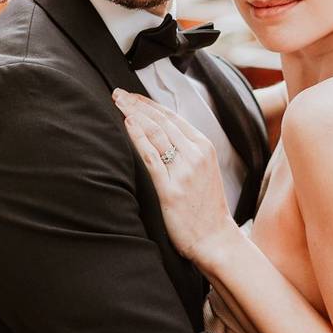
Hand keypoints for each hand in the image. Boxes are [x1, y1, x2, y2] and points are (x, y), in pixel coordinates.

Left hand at [113, 89, 238, 264]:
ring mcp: (184, 171)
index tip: (131, 96)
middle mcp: (196, 154)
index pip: (172, 117)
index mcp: (204, 146)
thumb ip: (187, 150)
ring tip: (117, 103)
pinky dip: (138, 138)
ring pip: (156, 133)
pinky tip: (127, 124)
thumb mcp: (204, 170)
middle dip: (137, 104)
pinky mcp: (172, 189)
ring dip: (134, 114)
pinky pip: (152, 157)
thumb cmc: (206, 207)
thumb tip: (161, 133)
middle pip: (161, 121)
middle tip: (117, 93)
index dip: (149, 103)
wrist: (216, 239)